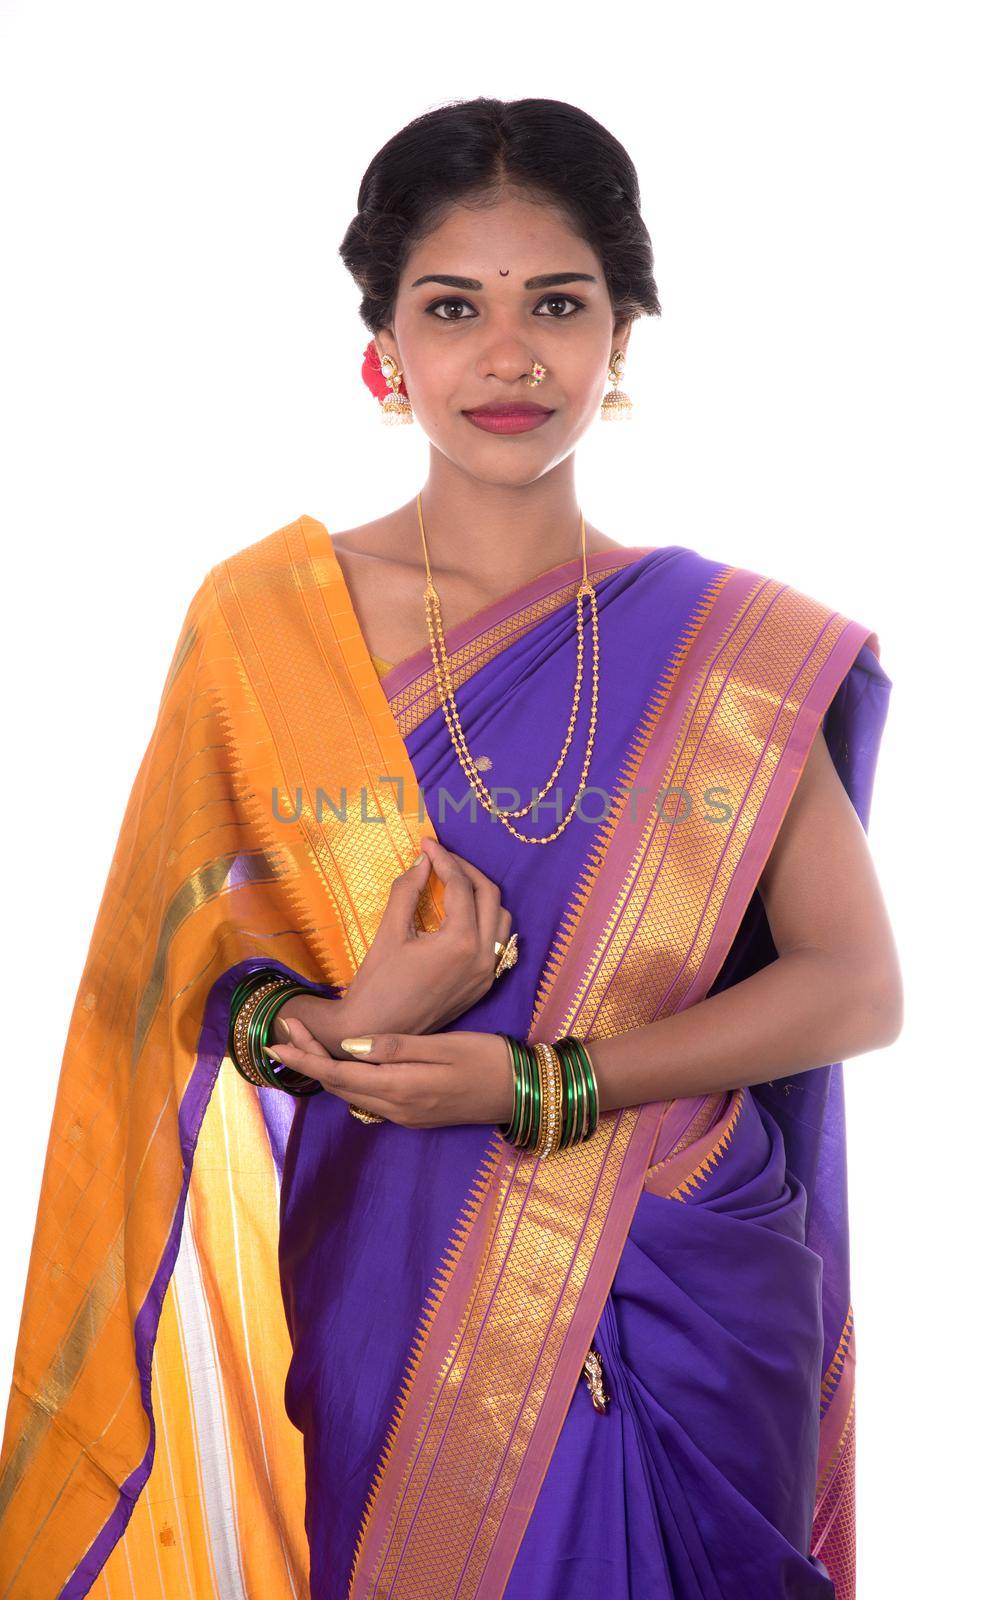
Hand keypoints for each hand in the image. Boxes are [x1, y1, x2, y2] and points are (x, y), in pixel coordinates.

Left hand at [265, 1016, 515, 1128]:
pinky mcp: (414, 1115)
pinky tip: (344, 1060)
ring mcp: (405, 1116)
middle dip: (307, 1060)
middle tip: (285, 1032)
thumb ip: (396, 1047)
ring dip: (325, 1070)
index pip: (338, 1073)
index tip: (277, 1038)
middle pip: (338, 1086)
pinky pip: (368, 1099)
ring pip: (351, 1094)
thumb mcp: (445, 1046)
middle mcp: (397, 1108)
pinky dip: (347, 1079)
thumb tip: (350, 1045)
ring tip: (305, 1042)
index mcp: (402, 1087)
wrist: (522, 1093)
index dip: (304, 1056)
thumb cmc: (489, 1060)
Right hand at [279, 836, 513, 1049]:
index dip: (443, 859)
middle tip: (441, 858)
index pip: (460, 886)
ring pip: (501, 919)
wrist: (376, 1031)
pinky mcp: (484, 985)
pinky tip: (464, 913)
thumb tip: (422, 861)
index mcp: (461, 942)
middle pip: (490, 895)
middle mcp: (483, 958)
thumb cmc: (377, 984)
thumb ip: (407, 890)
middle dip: (467, 870)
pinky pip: (499, 944)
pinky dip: (487, 921)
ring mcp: (488, 974)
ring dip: (482, 895)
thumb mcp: (390, 932)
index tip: (426, 843)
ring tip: (453, 881)